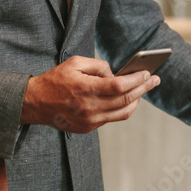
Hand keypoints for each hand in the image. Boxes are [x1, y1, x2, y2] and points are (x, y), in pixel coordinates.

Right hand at [20, 56, 159, 132]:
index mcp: (85, 88)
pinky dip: (123, 108)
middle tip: (155, 80)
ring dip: (136, 101)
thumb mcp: (74, 63)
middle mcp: (89, 107)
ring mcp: (89, 120)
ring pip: (122, 113)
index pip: (119, 86)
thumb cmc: (55, 79)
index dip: (136, 80)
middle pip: (125, 100)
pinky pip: (112, 118)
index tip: (147, 73)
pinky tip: (127, 99)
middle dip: (143, 89)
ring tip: (143, 90)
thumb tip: (116, 73)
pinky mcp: (88, 128)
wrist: (35, 103)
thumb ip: (98, 66)